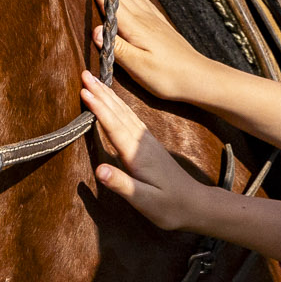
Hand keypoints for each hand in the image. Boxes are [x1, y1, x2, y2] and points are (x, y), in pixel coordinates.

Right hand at [81, 72, 211, 232]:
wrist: (196, 205)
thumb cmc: (169, 206)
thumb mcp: (144, 200)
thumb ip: (122, 184)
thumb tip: (99, 170)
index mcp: (138, 154)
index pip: (114, 127)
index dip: (98, 109)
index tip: (84, 91)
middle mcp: (142, 142)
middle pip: (118, 113)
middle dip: (101, 93)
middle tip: (84, 74)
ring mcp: (147, 141)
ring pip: (125, 112)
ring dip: (109, 96)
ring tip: (95, 81)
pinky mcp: (149, 144)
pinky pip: (130, 118)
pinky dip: (119, 106)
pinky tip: (115, 102)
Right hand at [86, 0, 217, 105]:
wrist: (199, 78)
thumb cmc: (168, 77)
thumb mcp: (139, 68)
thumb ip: (118, 49)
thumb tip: (95, 31)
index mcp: (135, 28)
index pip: (110, 1)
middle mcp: (143, 19)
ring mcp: (153, 20)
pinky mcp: (160, 25)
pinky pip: (143, 1)